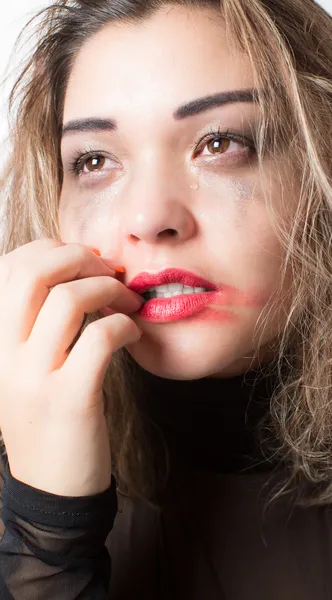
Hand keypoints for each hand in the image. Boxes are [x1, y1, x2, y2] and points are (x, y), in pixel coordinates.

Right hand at [0, 239, 142, 495]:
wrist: (52, 490)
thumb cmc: (47, 420)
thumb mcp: (24, 369)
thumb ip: (35, 325)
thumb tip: (73, 274)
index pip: (9, 267)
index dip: (51, 250)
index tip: (85, 259)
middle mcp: (4, 354)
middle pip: (34, 272)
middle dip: (79, 257)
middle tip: (109, 270)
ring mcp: (33, 377)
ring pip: (69, 299)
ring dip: (109, 288)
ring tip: (128, 300)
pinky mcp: (70, 398)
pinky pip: (100, 337)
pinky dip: (124, 324)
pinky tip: (132, 333)